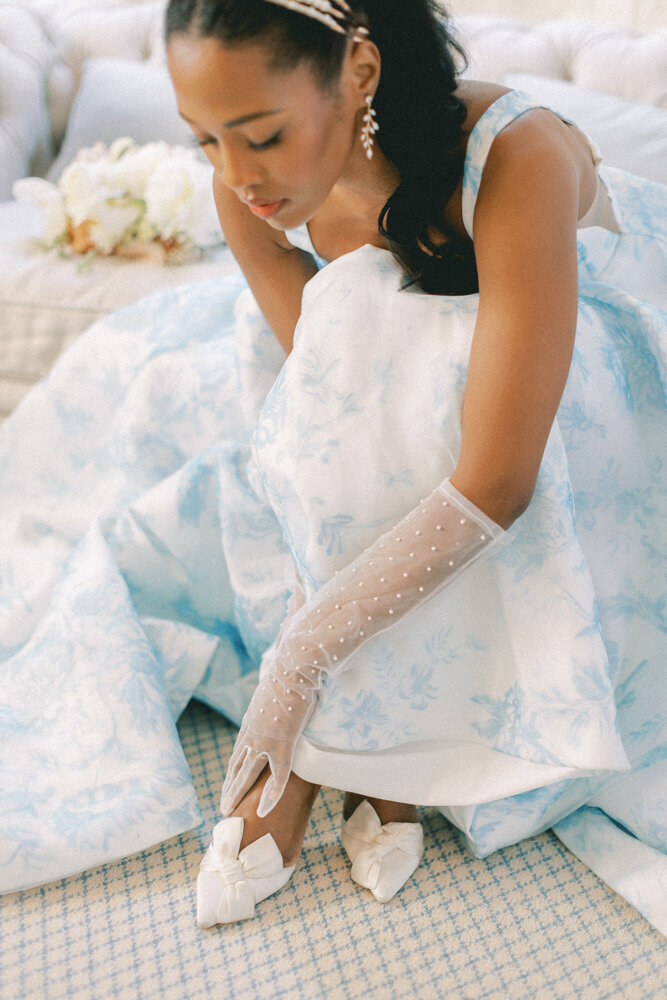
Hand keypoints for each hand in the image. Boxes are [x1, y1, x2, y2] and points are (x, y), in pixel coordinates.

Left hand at [220, 651, 319, 817]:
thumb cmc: (291, 670)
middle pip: (236, 766)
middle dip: (228, 787)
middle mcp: (252, 733)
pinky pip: (277, 777)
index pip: (238, 751)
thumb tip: (286, 689)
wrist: (294, 666)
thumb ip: (277, 696)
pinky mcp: (283, 743)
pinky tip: (264, 811)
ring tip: (228, 812)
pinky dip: (270, 796)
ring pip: (247, 775)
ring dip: (236, 794)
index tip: (228, 783)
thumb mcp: (278, 687)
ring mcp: (265, 740)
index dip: (232, 770)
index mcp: (251, 721)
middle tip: (223, 806)